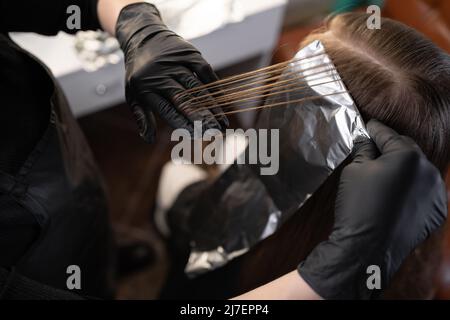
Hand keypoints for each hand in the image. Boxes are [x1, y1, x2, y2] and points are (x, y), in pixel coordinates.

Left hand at [115, 3, 227, 142]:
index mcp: (146, 87)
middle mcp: (162, 75)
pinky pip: (205, 72)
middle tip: (214, 132)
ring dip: (212, 106)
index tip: (197, 135)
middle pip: (185, 100)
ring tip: (222, 123)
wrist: (142, 36)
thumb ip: (142, 117)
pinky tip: (221, 104)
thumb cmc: (139, 73)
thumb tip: (148, 140)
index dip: (183, 124)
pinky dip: (214, 88)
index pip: (168, 110)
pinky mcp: (189, 53)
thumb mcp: (133, 94)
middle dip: (201, 117)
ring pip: (197, 88)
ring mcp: (177, 63)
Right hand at [298, 119, 446, 298]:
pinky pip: (424, 192)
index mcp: (408, 156)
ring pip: (417, 171)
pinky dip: (412, 190)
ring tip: (384, 176)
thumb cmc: (358, 205)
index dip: (374, 129)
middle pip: (406, 150)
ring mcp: (436, 193)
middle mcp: (429, 170)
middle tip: (373, 150)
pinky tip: (396, 195)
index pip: (387, 135)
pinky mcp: (437, 211)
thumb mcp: (354, 170)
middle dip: (390, 149)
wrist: (367, 247)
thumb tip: (365, 140)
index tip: (367, 125)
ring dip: (403, 169)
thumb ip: (364, 150)